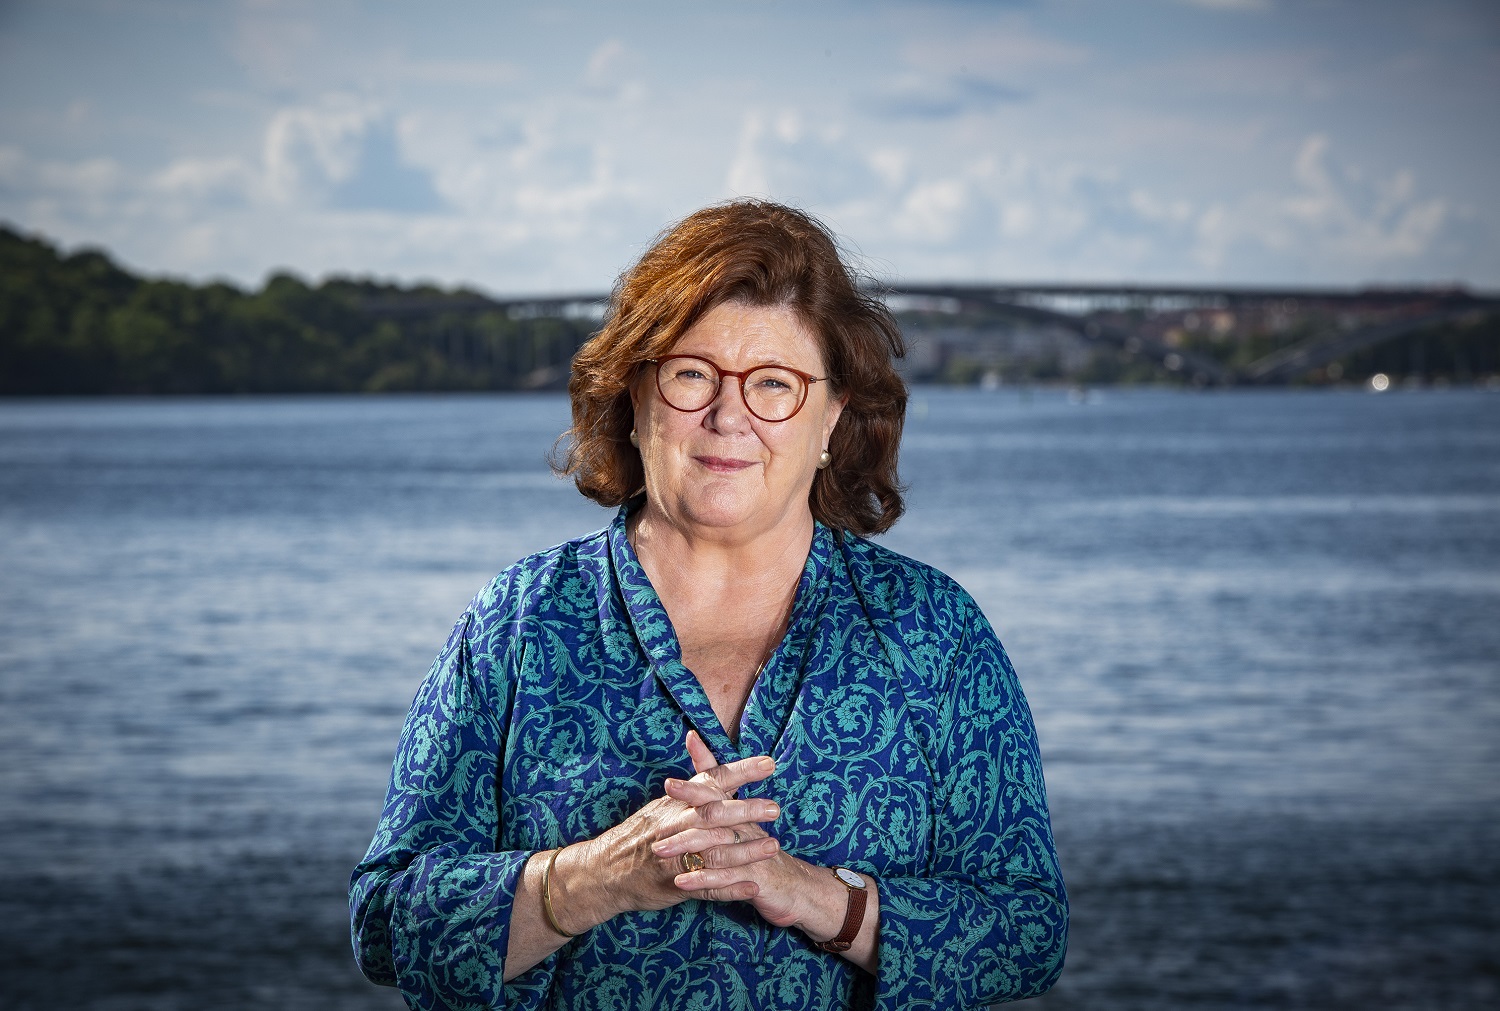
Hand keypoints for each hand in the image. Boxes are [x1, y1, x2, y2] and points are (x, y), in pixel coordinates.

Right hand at [554, 731, 781, 927]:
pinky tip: (752, 886)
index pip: (712, 781)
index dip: (741, 771)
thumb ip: (689, 782)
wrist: (603, 872)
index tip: (769, 763)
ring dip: (745, 851)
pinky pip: (705, 887)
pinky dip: (729, 888)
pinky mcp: (674, 884)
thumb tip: (699, 743)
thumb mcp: (661, 804)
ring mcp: (674, 856)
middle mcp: (675, 826)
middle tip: (774, 808)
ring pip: (713, 851)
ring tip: (772, 847)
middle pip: (714, 814)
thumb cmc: (638, 835)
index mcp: (676, 803)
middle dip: (746, 810)